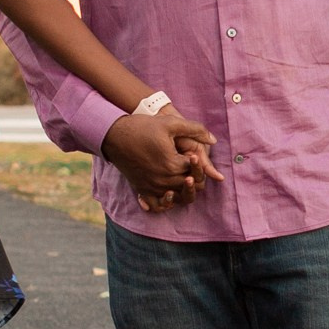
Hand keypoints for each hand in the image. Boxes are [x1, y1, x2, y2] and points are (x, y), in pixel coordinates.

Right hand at [102, 107, 219, 209]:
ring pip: (177, 196)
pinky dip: (167, 202)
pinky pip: (158, 205)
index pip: (197, 169)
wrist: (114, 135)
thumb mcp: (170, 123)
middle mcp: (163, 180)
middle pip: (189, 185)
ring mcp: (152, 187)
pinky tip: (170, 192)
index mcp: (172, 164)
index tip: (191, 150)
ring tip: (182, 175)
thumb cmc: (142, 127)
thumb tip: (214, 140)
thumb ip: (195, 130)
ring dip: (183, 187)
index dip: (198, 160)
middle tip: (190, 163)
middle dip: (194, 174)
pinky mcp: (142, 190)